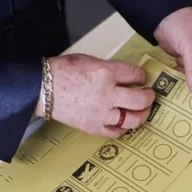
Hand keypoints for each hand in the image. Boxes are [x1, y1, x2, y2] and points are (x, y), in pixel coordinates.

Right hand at [35, 54, 154, 137]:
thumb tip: (124, 74)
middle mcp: (107, 94)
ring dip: (141, 115)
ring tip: (141, 111)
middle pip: (140, 99)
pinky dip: (122, 129)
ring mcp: (101, 113)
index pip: (136, 75)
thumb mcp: (89, 60)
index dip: (142, 76)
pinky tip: (123, 123)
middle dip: (149, 97)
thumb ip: (109, 67)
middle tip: (148, 95)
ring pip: (132, 119)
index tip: (141, 78)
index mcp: (106, 73)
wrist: (42, 88)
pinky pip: (115, 132)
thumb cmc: (62, 71)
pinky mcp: (93, 126)